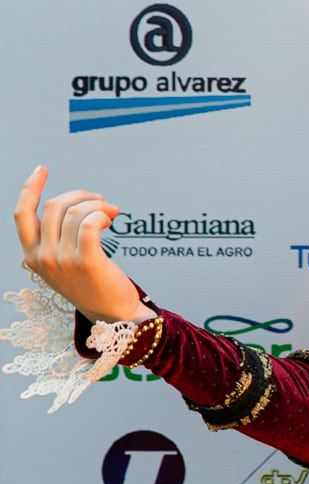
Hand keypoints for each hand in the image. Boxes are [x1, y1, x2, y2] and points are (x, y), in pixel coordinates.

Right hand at [14, 167, 152, 325]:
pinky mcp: (86, 261)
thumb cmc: (90, 283)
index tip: (42, 170)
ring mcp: (62, 260)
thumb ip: (54, 240)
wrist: (111, 313)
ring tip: (111, 212)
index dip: (30, 189)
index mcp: (31, 256)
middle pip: (53, 207)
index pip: (21, 215)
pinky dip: (103, 213)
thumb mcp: (60, 264)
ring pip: (76, 212)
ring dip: (98, 205)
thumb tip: (69, 205)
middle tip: (100, 201)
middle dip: (80, 195)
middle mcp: (41, 257)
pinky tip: (112, 218)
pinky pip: (90, 223)